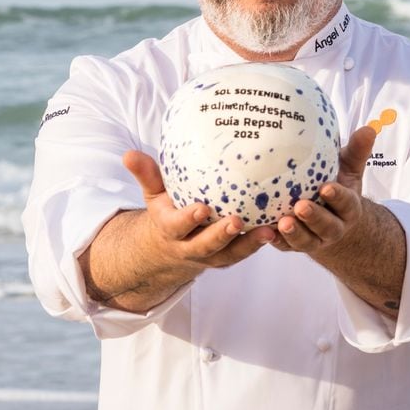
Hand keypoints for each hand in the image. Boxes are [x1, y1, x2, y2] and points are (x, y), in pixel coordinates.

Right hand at [123, 150, 275, 269]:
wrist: (169, 250)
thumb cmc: (166, 211)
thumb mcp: (153, 194)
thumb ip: (146, 174)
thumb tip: (128, 153)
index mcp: (171, 230)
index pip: (177, 227)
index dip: (188, 220)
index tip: (201, 208)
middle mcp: (191, 247)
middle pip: (206, 246)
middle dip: (221, 235)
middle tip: (237, 221)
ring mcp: (212, 255)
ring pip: (231, 253)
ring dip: (250, 244)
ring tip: (270, 231)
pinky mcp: (229, 256)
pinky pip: (246, 251)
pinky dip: (262, 242)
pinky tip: (281, 228)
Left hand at [271, 125, 376, 254]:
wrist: (334, 222)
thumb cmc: (337, 186)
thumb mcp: (349, 169)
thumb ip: (357, 151)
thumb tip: (369, 128)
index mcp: (348, 208)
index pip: (345, 203)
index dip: (337, 196)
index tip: (326, 187)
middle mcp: (332, 227)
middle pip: (326, 226)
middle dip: (314, 218)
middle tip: (300, 206)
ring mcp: (313, 239)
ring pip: (304, 240)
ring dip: (294, 233)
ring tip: (282, 222)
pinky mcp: (292, 245)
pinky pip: (282, 245)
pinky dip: (273, 240)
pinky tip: (261, 231)